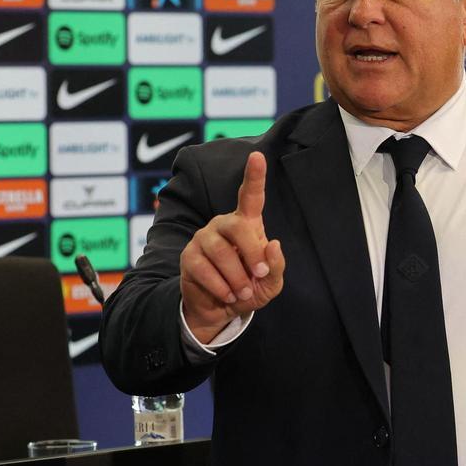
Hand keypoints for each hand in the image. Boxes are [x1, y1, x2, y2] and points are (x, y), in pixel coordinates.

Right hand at [181, 151, 284, 341]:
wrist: (221, 309)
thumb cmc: (250, 288)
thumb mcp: (271, 282)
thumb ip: (276, 266)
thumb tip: (273, 244)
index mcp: (248, 224)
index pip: (251, 196)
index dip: (254, 176)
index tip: (257, 156)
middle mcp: (223, 225)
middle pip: (238, 227)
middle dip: (252, 253)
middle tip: (259, 275)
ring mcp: (204, 238)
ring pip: (222, 252)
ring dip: (237, 278)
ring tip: (243, 292)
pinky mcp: (189, 256)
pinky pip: (205, 269)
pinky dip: (221, 287)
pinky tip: (227, 295)